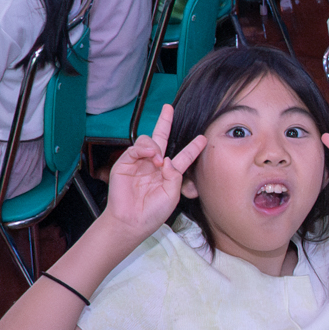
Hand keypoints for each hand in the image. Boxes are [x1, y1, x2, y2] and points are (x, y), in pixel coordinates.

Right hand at [105, 104, 206, 236]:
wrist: (132, 221)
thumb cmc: (152, 213)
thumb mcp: (172, 195)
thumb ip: (174, 175)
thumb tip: (166, 159)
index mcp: (168, 173)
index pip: (182, 156)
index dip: (193, 147)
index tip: (203, 138)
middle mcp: (154, 165)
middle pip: (161, 138)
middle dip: (164, 122)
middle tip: (168, 108)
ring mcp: (139, 163)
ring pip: (148, 141)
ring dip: (155, 147)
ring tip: (156, 160)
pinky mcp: (125, 163)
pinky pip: (135, 148)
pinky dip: (143, 148)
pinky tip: (150, 156)